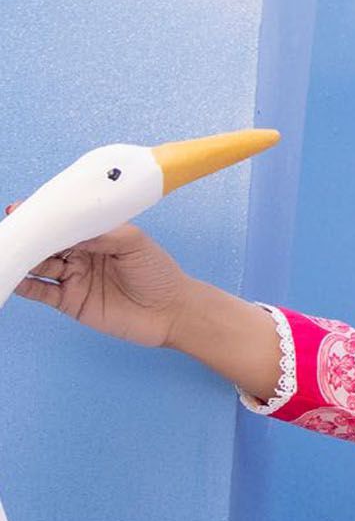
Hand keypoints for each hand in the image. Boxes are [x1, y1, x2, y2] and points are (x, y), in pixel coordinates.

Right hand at [5, 199, 191, 348]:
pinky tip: (13, 277)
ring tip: (6, 249)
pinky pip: (42, 293)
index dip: (43, 218)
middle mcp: (81, 256)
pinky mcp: (71, 302)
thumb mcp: (134, 242)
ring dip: (22, 258)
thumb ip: (102, 232)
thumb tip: (70, 228)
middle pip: (45, 244)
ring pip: (39, 266)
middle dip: (27, 236)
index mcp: (95, 236)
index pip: (63, 224)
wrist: (172, 311)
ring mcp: (74, 279)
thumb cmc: (158, 272)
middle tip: (9, 228)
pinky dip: (25, 285)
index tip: (21, 209)